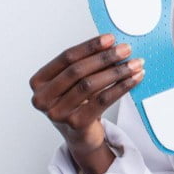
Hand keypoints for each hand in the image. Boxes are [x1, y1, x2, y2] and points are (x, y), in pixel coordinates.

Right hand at [29, 34, 144, 154]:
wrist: (81, 135)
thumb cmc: (78, 103)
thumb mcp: (75, 82)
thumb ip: (88, 64)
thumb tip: (113, 45)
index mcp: (39, 82)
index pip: (66, 57)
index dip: (90, 46)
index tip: (110, 38)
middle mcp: (42, 98)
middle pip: (77, 70)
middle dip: (105, 57)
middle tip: (126, 49)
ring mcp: (57, 113)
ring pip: (90, 85)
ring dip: (117, 72)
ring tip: (134, 64)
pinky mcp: (75, 124)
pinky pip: (103, 100)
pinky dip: (121, 87)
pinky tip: (133, 79)